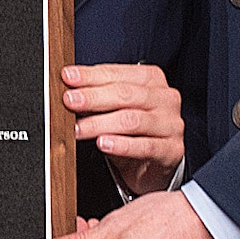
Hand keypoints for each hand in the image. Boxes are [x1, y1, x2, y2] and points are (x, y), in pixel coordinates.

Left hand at [62, 63, 182, 195]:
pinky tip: (103, 144)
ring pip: (132, 120)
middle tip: (70, 101)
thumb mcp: (113, 108)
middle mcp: (165, 98)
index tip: (68, 77)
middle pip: (126, 94)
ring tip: (79, 128)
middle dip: (93, 97)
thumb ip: (95, 96)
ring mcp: (171, 124)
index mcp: (151, 79)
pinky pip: (144, 146)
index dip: (90, 75)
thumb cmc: (131, 131)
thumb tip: (68, 89)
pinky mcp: (171, 150)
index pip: (118, 73)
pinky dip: (121, 145)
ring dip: (100, 123)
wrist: (150, 165)